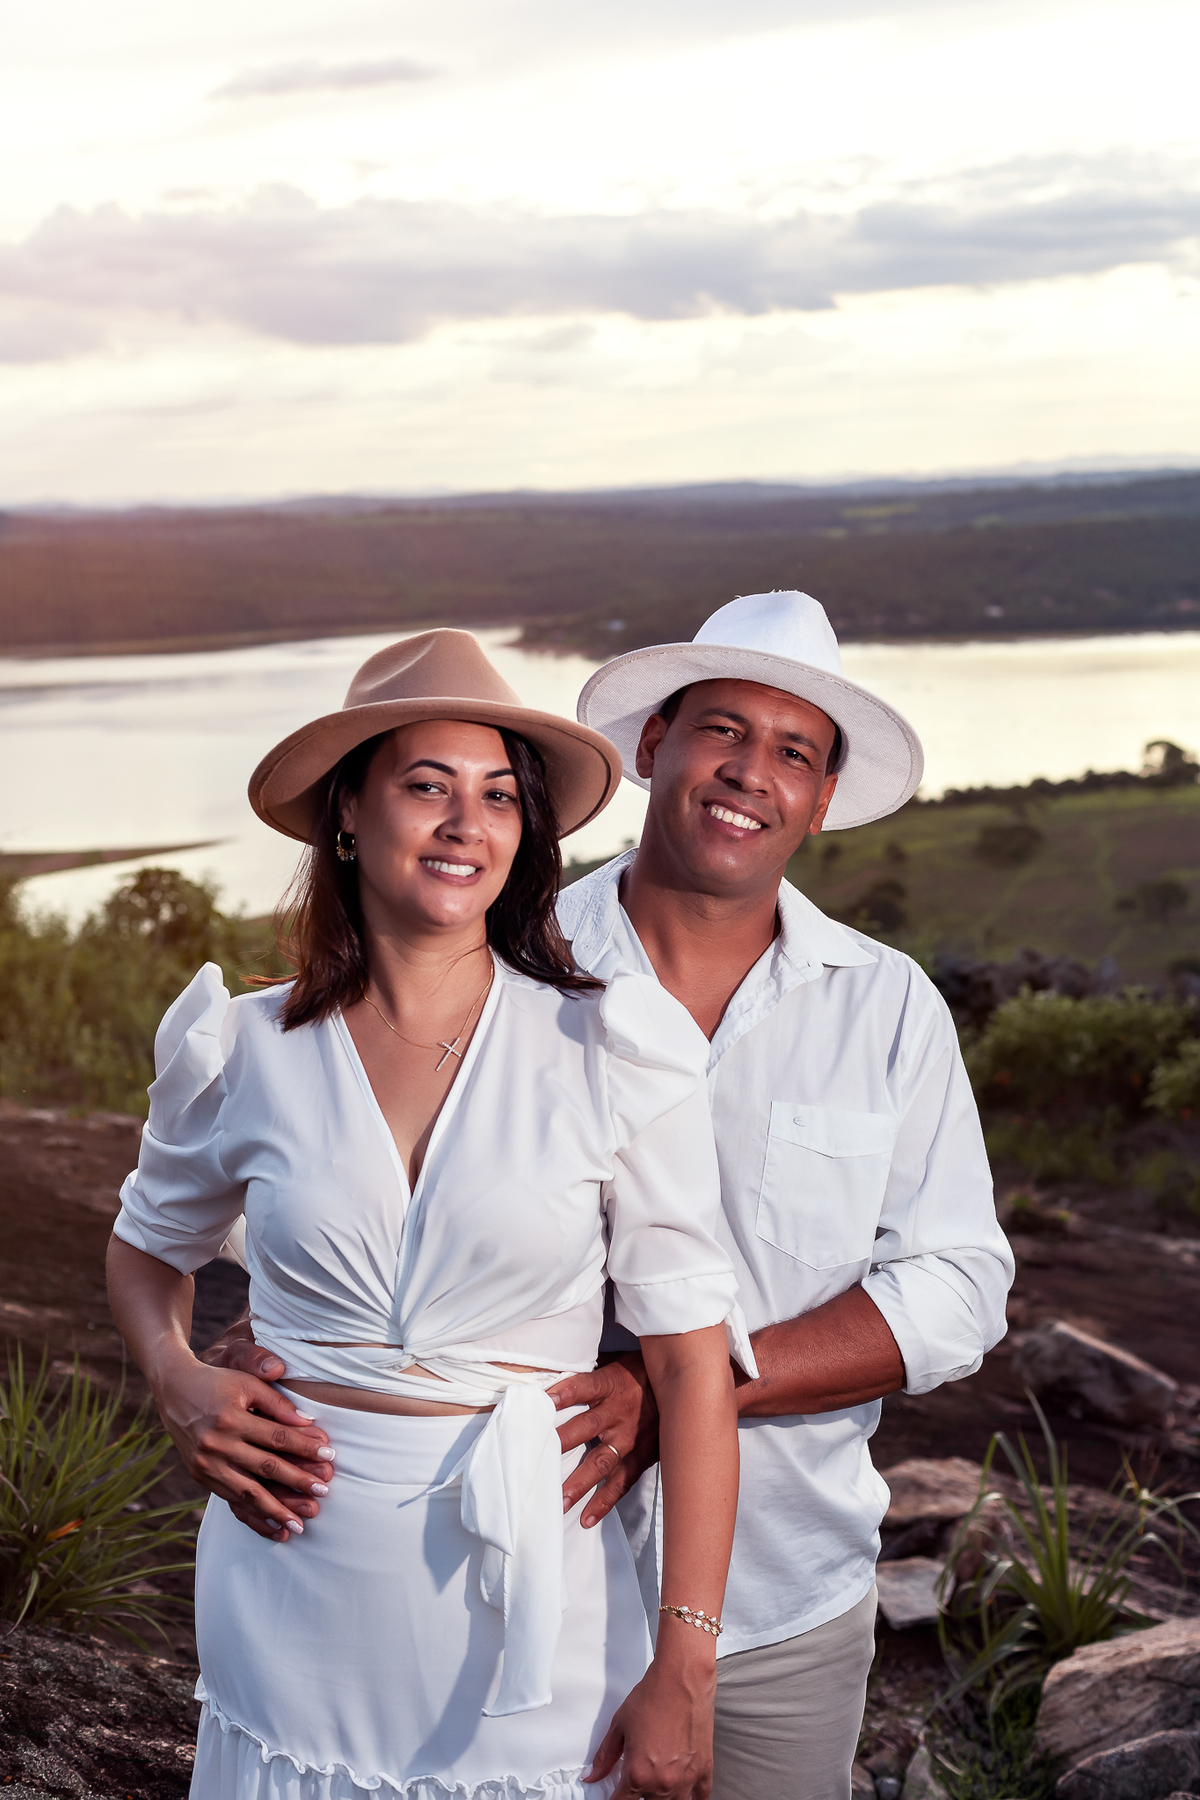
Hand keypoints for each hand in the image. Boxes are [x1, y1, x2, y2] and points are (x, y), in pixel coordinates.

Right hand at [198, 1316, 331, 1533]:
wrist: (175, 1390)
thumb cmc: (218, 1382)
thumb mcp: (246, 1383)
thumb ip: (277, 1403)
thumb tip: (308, 1423)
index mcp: (231, 1419)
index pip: (276, 1437)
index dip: (304, 1447)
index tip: (329, 1456)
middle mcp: (217, 1445)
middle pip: (265, 1468)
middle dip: (297, 1482)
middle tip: (322, 1493)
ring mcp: (207, 1465)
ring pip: (248, 1493)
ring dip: (276, 1510)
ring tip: (300, 1524)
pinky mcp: (201, 1476)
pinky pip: (231, 1501)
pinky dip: (253, 1516)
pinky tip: (272, 1528)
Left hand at [549, 1353, 659, 1527]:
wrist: (684, 1389)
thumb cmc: (642, 1373)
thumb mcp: (617, 1363)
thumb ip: (591, 1372)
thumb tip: (556, 1370)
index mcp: (611, 1385)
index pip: (583, 1387)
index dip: (564, 1393)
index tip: (543, 1401)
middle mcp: (618, 1413)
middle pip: (585, 1427)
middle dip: (561, 1442)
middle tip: (536, 1458)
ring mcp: (629, 1439)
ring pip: (600, 1462)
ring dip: (578, 1483)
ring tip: (558, 1501)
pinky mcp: (640, 1458)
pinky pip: (621, 1483)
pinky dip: (604, 1502)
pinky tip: (586, 1518)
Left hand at [584, 1634, 715, 1798]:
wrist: (682, 1679)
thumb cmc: (653, 1696)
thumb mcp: (619, 1724)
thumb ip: (605, 1755)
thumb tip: (593, 1775)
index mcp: (638, 1774)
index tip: (615, 1796)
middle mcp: (663, 1782)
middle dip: (638, 1796)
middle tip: (637, 1781)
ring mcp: (686, 1779)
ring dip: (662, 1798)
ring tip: (657, 1784)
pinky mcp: (704, 1769)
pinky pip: (700, 1798)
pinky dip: (692, 1797)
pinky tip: (684, 1792)